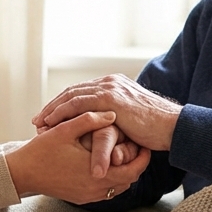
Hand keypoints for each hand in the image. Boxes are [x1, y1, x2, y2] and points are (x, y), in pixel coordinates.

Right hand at [6, 111, 150, 204]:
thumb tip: (112, 114)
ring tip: (123, 154)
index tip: (144, 143)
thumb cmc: (41, 151)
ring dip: (123, 172)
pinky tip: (106, 164)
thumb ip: (89, 119)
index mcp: (97, 173)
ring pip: (118, 187)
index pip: (133, 169)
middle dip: (135, 164)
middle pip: (129, 180)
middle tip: (138, 147)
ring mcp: (88, 196)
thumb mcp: (65, 130)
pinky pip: (105, 191)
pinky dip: (111, 179)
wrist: (22, 173)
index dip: (142, 156)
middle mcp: (96, 189)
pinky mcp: (81, 198)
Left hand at [34, 74, 180, 151]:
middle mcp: (110, 82)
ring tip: (39, 124)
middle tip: (38, 120)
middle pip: (73, 92)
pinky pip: (78, 104)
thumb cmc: (156, 129)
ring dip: (52, 110)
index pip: (82, 92)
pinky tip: (51, 123)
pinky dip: (61, 113)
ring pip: (71, 96)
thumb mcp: (133, 119)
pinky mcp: (110, 98)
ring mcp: (110, 88)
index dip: (64, 105)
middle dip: (53, 106)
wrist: (173, 127)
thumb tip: (109, 128)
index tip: (50, 118)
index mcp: (115, 84)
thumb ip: (118, 117)